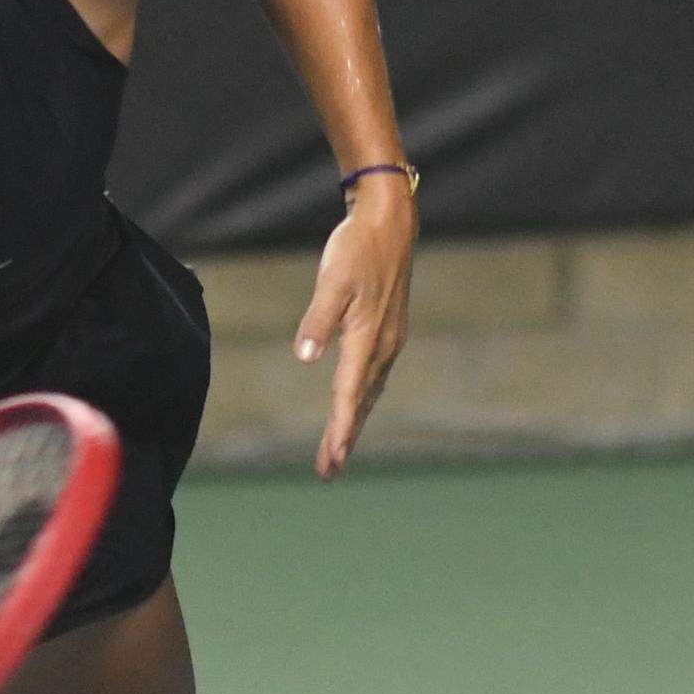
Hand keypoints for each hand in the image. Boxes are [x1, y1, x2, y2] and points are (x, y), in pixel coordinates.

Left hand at [293, 178, 416, 476]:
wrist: (390, 222)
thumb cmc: (357, 248)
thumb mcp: (332, 280)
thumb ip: (317, 319)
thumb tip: (304, 356)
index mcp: (367, 338)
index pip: (348, 394)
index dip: (338, 429)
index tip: (330, 459)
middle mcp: (382, 345)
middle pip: (360, 401)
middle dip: (344, 437)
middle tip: (328, 470)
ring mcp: (388, 339)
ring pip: (369, 390)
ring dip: (353, 420)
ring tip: (339, 448)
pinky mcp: (388, 329)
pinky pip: (374, 375)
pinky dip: (362, 397)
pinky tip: (355, 402)